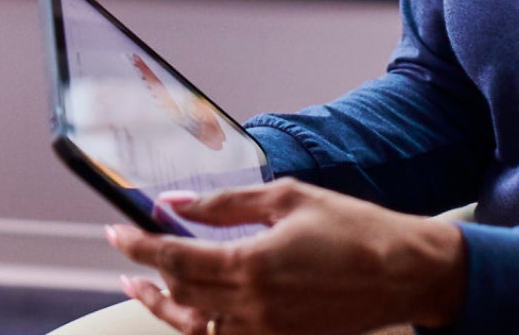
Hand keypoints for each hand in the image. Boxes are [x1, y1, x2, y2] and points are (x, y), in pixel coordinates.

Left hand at [106, 178, 467, 334]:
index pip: (176, 259)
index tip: (116, 232)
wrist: (402, 272)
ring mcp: (265, 332)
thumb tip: (177, 203)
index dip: (140, 246)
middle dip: (148, 271)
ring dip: (164, 305)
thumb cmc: (353, 226)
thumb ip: (228, 203)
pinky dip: (200, 323)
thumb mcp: (290, 198)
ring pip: (195, 326)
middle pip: (179, 294)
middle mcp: (252, 307)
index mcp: (252, 265)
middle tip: (128, 251)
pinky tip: (193, 306)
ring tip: (142, 287)